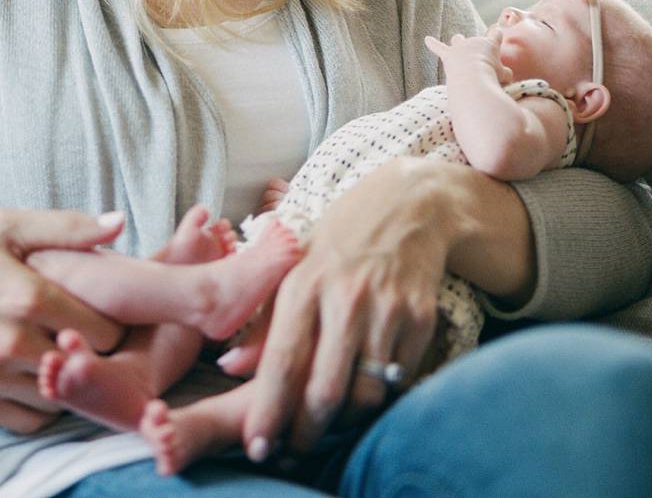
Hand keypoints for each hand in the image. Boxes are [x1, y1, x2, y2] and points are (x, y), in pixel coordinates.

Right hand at [0, 207, 124, 432]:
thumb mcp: (3, 225)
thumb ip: (67, 227)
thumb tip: (119, 223)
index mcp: (28, 297)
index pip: (106, 329)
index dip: (110, 320)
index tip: (102, 311)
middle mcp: (13, 343)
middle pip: (86, 365)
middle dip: (90, 350)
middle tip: (83, 332)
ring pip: (61, 396)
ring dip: (66, 378)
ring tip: (56, 352)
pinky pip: (30, 420)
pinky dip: (40, 403)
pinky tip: (33, 375)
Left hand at [239, 158, 530, 457]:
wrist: (408, 206)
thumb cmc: (339, 240)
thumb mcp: (292, 267)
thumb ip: (262, 320)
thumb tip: (229, 367)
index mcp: (304, 282)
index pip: (282, 361)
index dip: (268, 411)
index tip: (258, 445)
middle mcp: (345, 297)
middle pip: (325, 390)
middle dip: (306, 431)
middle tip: (295, 447)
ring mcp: (387, 309)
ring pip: (365, 393)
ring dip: (345, 418)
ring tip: (329, 419)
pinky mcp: (422, 318)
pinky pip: (398, 380)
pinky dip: (380, 395)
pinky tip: (366, 387)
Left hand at [425, 32, 512, 86]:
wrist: (472, 75)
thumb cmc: (491, 75)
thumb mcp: (504, 76)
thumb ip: (507, 74)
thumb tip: (509, 76)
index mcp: (490, 44)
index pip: (496, 35)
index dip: (497, 34)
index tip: (498, 31)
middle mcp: (474, 42)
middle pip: (475, 39)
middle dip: (476, 44)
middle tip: (479, 54)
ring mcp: (460, 47)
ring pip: (458, 39)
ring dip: (458, 40)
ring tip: (457, 38)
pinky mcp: (448, 55)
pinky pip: (438, 47)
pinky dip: (432, 43)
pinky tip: (427, 39)